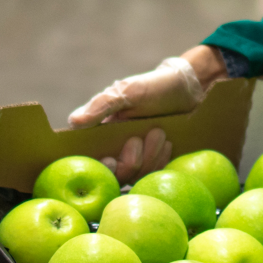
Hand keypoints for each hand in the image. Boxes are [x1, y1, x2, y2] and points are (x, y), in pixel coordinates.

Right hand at [67, 49, 227, 182]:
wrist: (188, 89)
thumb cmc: (153, 86)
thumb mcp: (126, 91)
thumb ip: (101, 105)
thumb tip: (74, 122)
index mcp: (102, 133)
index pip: (91, 160)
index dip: (99, 168)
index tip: (111, 160)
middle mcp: (116, 149)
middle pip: (116, 174)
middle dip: (130, 161)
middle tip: (138, 140)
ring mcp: (137, 157)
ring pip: (137, 175)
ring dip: (149, 156)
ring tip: (159, 133)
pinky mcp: (155, 162)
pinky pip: (154, 174)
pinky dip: (161, 161)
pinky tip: (167, 144)